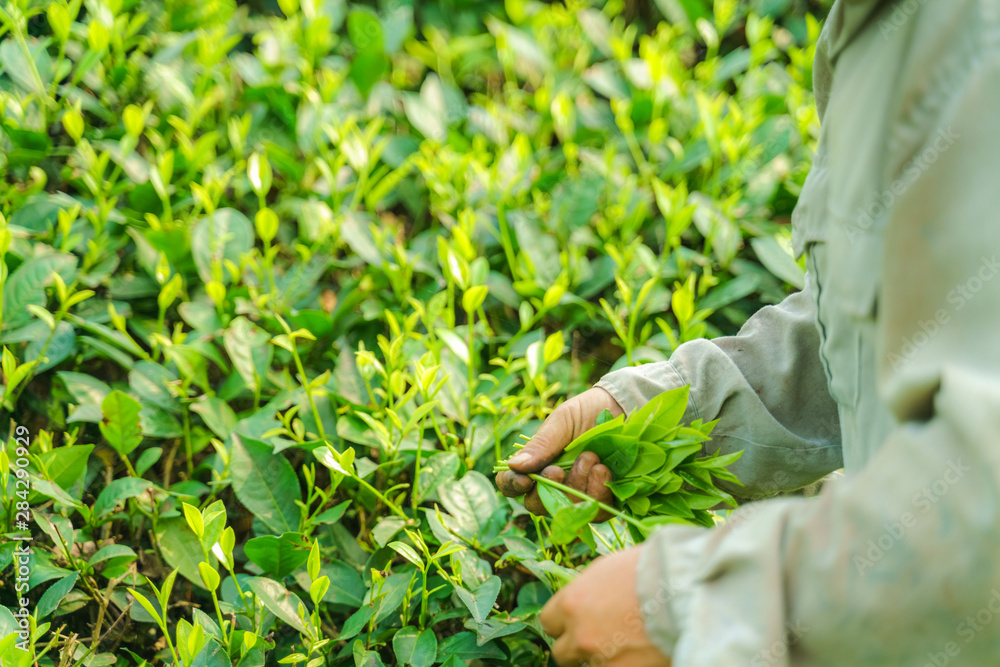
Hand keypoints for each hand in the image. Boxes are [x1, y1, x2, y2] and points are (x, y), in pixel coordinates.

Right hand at [496, 387, 623, 517]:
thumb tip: (513, 465)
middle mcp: (554, 484)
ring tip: (592, 457)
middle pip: (537, 505)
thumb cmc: (589, 412)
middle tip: (559, 469)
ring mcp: (579, 495)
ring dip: (577, 485)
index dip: (512, 486)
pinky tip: (604, 471)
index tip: (525, 480)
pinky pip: (596, 513)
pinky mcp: (605, 501)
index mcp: (537, 464)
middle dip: (549, 488)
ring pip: (567, 510)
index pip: (511, 484)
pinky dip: (599, 492)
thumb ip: (541, 444)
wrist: (625, 408)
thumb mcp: (563, 422)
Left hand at [539, 547, 671, 666]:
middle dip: (576, 646)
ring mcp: (600, 659)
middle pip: (561, 652)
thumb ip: (587, 591)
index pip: (548, 622)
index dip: (562, 623)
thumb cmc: (649, 570)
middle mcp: (579, 634)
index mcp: (571, 603)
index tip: (573, 623)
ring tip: (621, 646)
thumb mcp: (607, 570)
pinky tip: (635, 655)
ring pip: (586, 666)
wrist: (683, 592)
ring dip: (599, 658)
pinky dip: (620, 665)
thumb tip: (584, 600)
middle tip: (596, 639)